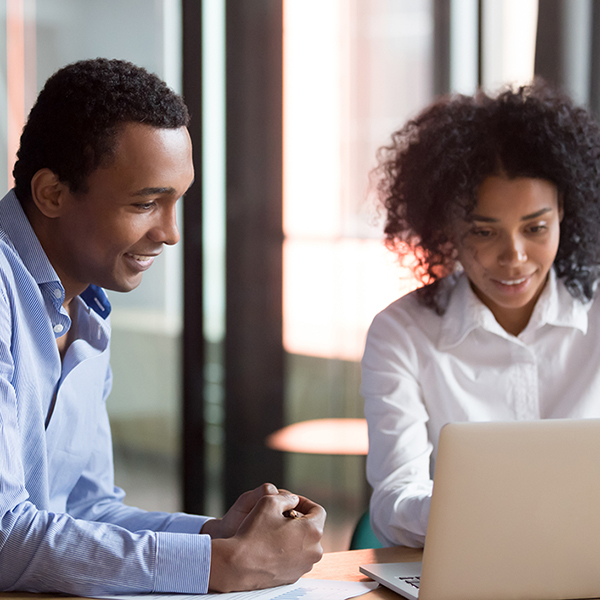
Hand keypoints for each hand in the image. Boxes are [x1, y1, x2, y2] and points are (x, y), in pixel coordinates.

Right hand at [207, 486, 325, 591]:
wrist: (238, 565)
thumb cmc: (253, 534)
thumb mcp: (269, 502)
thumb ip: (286, 497)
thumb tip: (293, 500)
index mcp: (312, 531)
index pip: (318, 511)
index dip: (305, 502)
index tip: (292, 502)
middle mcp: (313, 551)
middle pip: (312, 528)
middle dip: (298, 519)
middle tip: (281, 515)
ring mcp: (304, 566)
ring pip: (304, 543)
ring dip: (293, 534)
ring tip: (274, 530)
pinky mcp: (294, 576)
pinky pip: (296, 557)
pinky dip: (288, 549)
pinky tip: (271, 545)